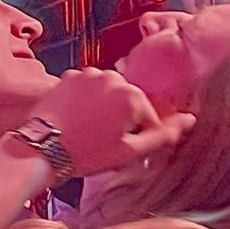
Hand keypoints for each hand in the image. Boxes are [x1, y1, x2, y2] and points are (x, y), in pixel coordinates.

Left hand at [35, 67, 192, 176]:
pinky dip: (85, 100)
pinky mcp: (68, 76)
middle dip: (121, 119)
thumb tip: (189, 120)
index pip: (148, 116)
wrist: (40, 150)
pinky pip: (86, 88)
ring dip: (103, 107)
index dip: (137, 135)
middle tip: (101, 141)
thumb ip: (163, 135)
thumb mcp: (129, 152)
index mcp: (132, 96)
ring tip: (87, 130)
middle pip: (128, 101)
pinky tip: (74, 119)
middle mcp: (112, 78)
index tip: (120, 147)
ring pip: (107, 93)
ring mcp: (88, 74)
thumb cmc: (84, 154)